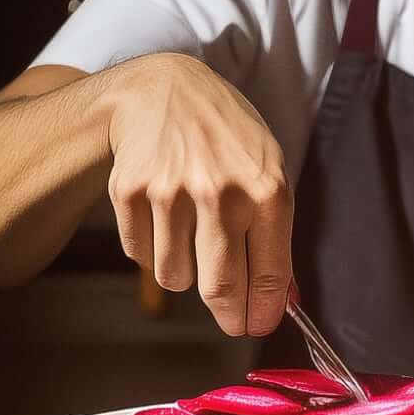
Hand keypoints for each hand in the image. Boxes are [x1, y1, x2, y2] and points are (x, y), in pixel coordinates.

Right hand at [106, 52, 293, 337]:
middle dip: (229, 314)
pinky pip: (142, 255)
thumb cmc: (227, 134)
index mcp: (265, 187)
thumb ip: (275, 233)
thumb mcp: (268, 168)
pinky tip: (163, 214)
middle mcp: (219, 192)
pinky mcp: (130, 192)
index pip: (269, 273)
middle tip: (231, 320)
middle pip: (220, 288)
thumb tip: (282, 299)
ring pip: (175, 278)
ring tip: (192, 236)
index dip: (264, 312)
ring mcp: (171, 192)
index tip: (258, 325)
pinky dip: (153, 249)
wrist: (166, 89)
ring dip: (185, 273)